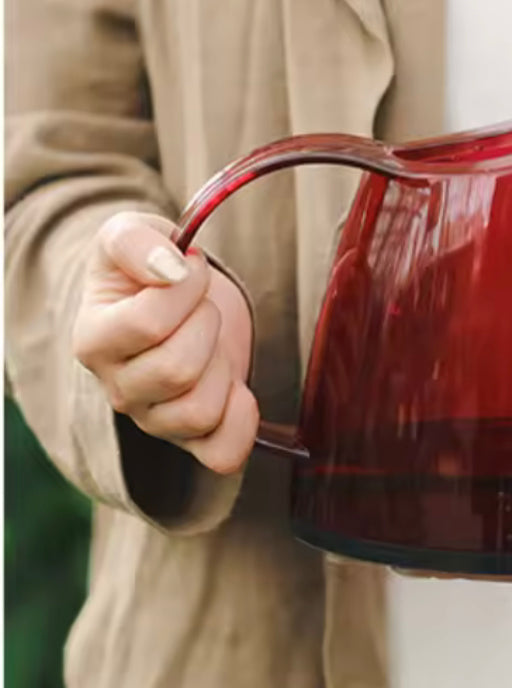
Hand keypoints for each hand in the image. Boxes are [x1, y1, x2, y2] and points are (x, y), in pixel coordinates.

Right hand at [73, 211, 256, 475]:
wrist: (177, 295)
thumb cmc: (151, 266)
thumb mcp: (132, 233)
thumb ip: (136, 240)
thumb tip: (169, 267)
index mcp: (94, 339)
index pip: (148, 324)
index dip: (187, 286)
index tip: (190, 269)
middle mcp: (118, 388)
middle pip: (177, 370)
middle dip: (207, 323)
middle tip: (203, 307)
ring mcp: (154, 419)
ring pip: (201, 411)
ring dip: (223, 365)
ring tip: (212, 343)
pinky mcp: (193, 438)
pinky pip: (221, 454)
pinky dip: (241, 423)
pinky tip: (238, 390)